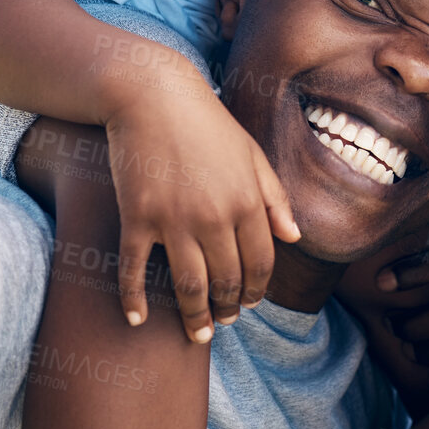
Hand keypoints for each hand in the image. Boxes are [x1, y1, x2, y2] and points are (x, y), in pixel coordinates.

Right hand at [104, 78, 298, 341]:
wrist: (152, 95)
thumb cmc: (206, 122)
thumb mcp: (252, 153)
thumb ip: (275, 197)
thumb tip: (294, 236)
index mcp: (248, 201)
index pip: (261, 264)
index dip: (257, 290)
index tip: (249, 304)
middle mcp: (215, 217)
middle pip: (227, 282)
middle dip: (227, 309)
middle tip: (222, 322)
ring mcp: (174, 220)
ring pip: (189, 287)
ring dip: (194, 318)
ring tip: (196, 334)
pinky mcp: (137, 217)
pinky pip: (135, 271)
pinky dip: (134, 300)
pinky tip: (138, 320)